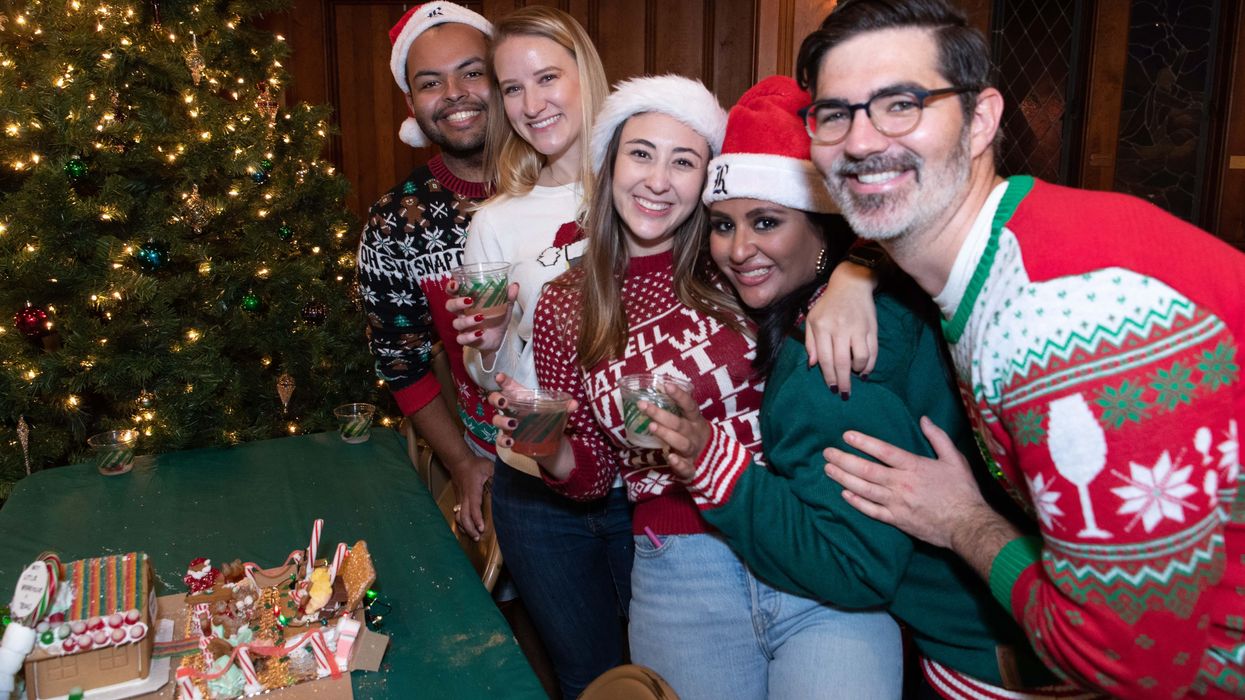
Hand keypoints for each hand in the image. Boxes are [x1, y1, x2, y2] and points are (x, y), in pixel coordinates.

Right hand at [444, 454, 493, 540]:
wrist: (458, 462)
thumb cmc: (474, 465)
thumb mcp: (488, 466)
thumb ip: (497, 475)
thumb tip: (507, 484)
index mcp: (472, 490)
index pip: (473, 507)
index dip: (477, 519)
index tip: (481, 528)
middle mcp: (465, 496)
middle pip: (463, 516)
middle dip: (470, 528)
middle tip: (477, 537)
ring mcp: (460, 499)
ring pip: (458, 517)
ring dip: (464, 527)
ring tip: (473, 536)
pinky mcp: (459, 499)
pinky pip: (458, 513)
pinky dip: (462, 523)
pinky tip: (467, 528)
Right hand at [446, 279, 517, 351]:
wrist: (499, 339)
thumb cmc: (496, 319)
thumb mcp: (504, 307)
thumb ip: (508, 297)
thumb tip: (515, 285)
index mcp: (467, 302)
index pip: (453, 292)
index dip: (451, 287)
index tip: (455, 285)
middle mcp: (462, 313)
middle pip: (450, 306)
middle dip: (456, 303)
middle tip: (469, 301)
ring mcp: (463, 327)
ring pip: (456, 323)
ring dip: (467, 320)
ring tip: (481, 317)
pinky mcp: (466, 339)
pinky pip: (462, 339)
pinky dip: (470, 336)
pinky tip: (480, 333)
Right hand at [487, 373, 577, 451]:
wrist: (550, 442)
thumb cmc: (548, 419)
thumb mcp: (557, 412)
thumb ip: (565, 407)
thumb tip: (574, 403)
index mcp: (521, 397)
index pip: (509, 385)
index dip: (503, 380)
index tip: (500, 376)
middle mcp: (511, 409)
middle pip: (495, 399)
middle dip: (496, 399)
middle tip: (504, 403)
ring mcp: (507, 424)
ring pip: (496, 419)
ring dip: (502, 421)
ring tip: (514, 424)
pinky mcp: (509, 438)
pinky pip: (500, 439)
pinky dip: (503, 440)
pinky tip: (512, 441)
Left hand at [635, 382, 709, 479]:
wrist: (714, 462)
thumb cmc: (693, 436)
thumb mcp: (690, 421)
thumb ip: (677, 409)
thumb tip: (660, 388)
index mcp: (695, 421)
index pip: (689, 406)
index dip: (679, 395)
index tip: (666, 385)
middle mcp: (694, 435)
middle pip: (680, 424)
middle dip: (661, 415)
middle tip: (644, 406)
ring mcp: (693, 452)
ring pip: (682, 444)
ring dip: (667, 435)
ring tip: (652, 427)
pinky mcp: (691, 469)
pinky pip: (687, 468)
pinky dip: (679, 464)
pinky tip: (670, 458)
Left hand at [804, 260, 877, 396]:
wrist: (852, 284)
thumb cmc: (828, 304)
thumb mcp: (812, 319)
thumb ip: (810, 342)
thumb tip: (813, 365)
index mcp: (822, 327)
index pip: (825, 358)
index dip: (829, 376)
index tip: (832, 388)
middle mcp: (840, 328)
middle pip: (842, 361)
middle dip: (844, 381)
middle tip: (845, 393)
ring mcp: (858, 328)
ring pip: (861, 358)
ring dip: (858, 371)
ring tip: (856, 375)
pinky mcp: (872, 328)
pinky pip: (873, 351)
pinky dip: (870, 364)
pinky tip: (865, 370)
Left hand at [822, 416, 990, 548]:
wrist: (967, 525)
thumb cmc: (963, 491)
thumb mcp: (955, 459)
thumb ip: (938, 437)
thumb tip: (924, 419)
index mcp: (915, 466)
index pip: (884, 451)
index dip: (863, 442)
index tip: (846, 435)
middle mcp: (902, 484)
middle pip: (867, 470)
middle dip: (844, 460)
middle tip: (827, 452)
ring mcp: (897, 503)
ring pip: (864, 489)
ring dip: (844, 478)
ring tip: (828, 469)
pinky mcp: (897, 520)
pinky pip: (871, 511)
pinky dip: (856, 502)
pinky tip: (844, 493)